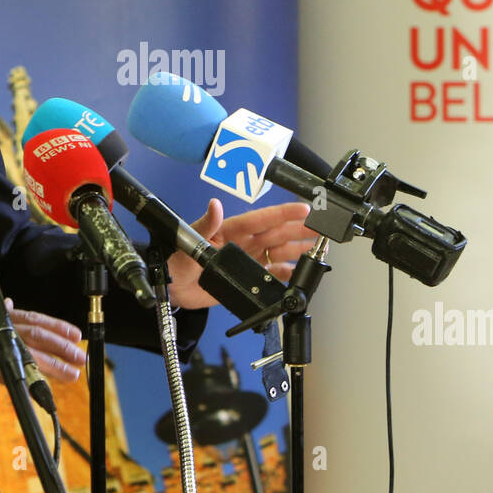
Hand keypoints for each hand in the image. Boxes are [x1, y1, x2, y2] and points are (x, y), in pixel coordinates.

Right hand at [0, 299, 85, 384]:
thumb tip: (11, 303)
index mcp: (1, 317)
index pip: (35, 320)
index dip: (57, 327)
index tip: (74, 333)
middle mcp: (1, 332)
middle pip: (38, 338)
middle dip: (61, 348)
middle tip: (80, 356)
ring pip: (29, 356)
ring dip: (53, 365)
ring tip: (72, 372)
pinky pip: (12, 375)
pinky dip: (28, 380)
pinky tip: (42, 388)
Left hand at [165, 199, 316, 308]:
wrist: (172, 287)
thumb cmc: (177, 258)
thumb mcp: (190, 240)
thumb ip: (206, 224)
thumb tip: (215, 205)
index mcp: (231, 229)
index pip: (262, 218)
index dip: (283, 213)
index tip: (303, 208)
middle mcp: (243, 242)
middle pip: (277, 234)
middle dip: (299, 230)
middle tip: (319, 228)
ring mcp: (247, 259)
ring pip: (278, 251)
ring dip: (297, 249)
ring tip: (316, 248)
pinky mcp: (247, 277)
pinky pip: (271, 273)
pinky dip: (285, 273)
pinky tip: (297, 273)